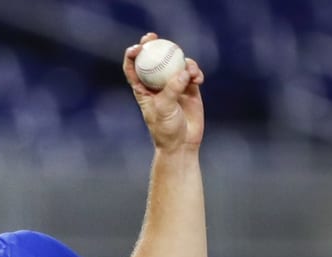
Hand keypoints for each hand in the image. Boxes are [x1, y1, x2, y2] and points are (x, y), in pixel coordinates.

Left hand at [123, 33, 204, 152]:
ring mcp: (173, 84)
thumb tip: (183, 71)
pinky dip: (195, 72)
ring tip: (190, 71)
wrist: (182, 144)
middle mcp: (157, 84)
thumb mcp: (164, 109)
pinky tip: (198, 79)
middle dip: (154, 45)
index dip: (132, 55)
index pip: (133, 68)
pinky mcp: (189, 88)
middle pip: (154, 59)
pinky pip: (192, 72)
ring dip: (183, 62)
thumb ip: (172, 89)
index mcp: (143, 90)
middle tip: (155, 37)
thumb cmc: (166, 130)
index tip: (138, 47)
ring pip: (176, 63)